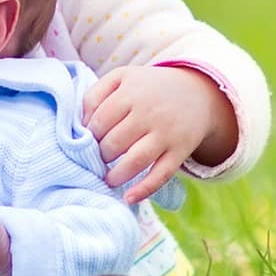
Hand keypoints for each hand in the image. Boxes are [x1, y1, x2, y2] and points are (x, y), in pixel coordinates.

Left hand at [83, 65, 236, 203]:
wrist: (195, 93)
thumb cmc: (147, 87)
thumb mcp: (121, 78)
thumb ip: (95, 94)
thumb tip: (80, 125)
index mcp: (130, 93)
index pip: (100, 120)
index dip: (89, 135)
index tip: (87, 141)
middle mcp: (149, 113)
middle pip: (115, 141)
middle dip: (101, 154)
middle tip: (97, 158)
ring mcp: (166, 133)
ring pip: (137, 160)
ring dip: (117, 174)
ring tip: (107, 179)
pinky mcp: (181, 151)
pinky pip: (161, 174)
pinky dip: (145, 189)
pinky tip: (129, 198)